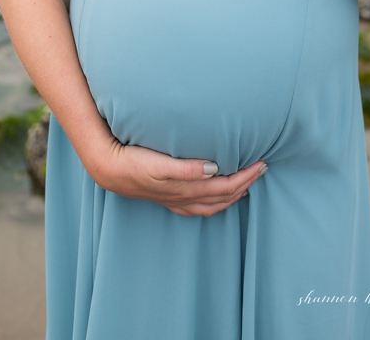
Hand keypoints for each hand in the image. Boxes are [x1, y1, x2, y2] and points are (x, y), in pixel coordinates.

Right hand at [82, 135, 266, 216]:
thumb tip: (214, 168)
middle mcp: (186, 199)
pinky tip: (214, 195)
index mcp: (187, 190)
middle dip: (246, 184)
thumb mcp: (158, 164)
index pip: (226, 186)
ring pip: (214, 204)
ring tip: (245, 184)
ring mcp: (177, 201)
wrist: (109, 170)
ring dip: (233, 195)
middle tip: (261, 169)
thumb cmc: (133, 163)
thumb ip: (186, 168)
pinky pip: (200, 206)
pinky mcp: (169, 198)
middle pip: (224, 196)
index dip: (246, 176)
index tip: (261, 163)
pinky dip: (215, 202)